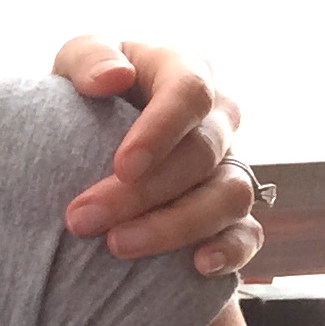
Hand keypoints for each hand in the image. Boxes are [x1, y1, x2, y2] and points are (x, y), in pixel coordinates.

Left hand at [48, 38, 261, 278]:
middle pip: (201, 154)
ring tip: (117, 246)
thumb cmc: (84, 93)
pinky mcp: (232, 212)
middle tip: (82, 220)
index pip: (191, 92)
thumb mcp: (75, 62)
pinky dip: (230, 251)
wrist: (87, 138)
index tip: (122, 166)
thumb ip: (89, 58)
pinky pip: (249, 234)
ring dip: (176, 225)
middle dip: (141, 192)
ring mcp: (230, 165)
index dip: (162, 130)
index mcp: (185, 72)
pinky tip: (197, 266)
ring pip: (229, 196)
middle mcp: (217, 119)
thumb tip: (113, 77)